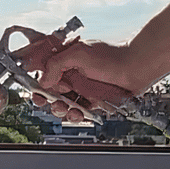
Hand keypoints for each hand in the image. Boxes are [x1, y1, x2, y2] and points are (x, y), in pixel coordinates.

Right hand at [20, 38, 139, 119]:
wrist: (136, 69)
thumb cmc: (112, 56)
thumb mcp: (79, 53)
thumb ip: (57, 64)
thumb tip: (44, 80)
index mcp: (65, 59)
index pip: (43, 70)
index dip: (35, 81)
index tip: (32, 88)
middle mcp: (72, 74)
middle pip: (49, 91)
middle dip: (45, 98)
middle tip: (46, 101)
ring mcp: (81, 88)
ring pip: (62, 103)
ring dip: (60, 109)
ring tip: (65, 109)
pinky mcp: (91, 101)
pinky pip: (77, 111)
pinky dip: (75, 115)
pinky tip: (78, 113)